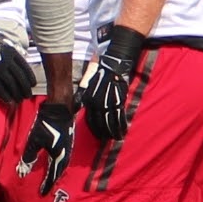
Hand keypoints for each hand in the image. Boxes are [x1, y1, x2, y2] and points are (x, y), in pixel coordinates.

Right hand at [0, 17, 35, 103]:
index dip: (30, 78)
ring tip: (19, 100)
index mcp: (11, 51)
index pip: (25, 68)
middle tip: (27, 96)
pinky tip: (8, 101)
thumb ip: (9, 47)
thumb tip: (17, 52)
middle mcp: (6, 60)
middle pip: (20, 78)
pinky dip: (4, 95)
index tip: (32, 85)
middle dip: (25, 89)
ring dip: (16, 94)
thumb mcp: (0, 38)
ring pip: (11, 84)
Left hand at [18, 102, 74, 193]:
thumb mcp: (34, 142)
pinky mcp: (68, 142)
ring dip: (56, 173)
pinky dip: (58, 164)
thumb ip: (29, 157)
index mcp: (59, 157)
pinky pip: (63, 158)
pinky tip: (54, 163)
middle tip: (46, 188)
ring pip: (62, 165)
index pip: (52, 175)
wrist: (60, 108)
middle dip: (52, 181)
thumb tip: (23, 172)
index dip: (47, 185)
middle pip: (59, 172)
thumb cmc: (46, 125)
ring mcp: (69, 148)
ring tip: (50, 179)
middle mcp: (66, 155)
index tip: (42, 193)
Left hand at [81, 26, 143, 140]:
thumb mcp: (86, 81)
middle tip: (107, 139)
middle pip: (100, 122)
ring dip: (113, 131)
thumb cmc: (99, 69)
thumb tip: (79, 102)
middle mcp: (97, 102)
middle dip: (104, 132)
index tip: (98, 134)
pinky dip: (122, 124)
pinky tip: (123, 130)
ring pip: (111, 121)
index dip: (94, 128)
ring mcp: (109, 102)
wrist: (113, 61)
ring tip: (116, 138)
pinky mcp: (120, 99)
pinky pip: (120, 116)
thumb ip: (84, 92)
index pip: (90, 118)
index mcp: (89, 98)